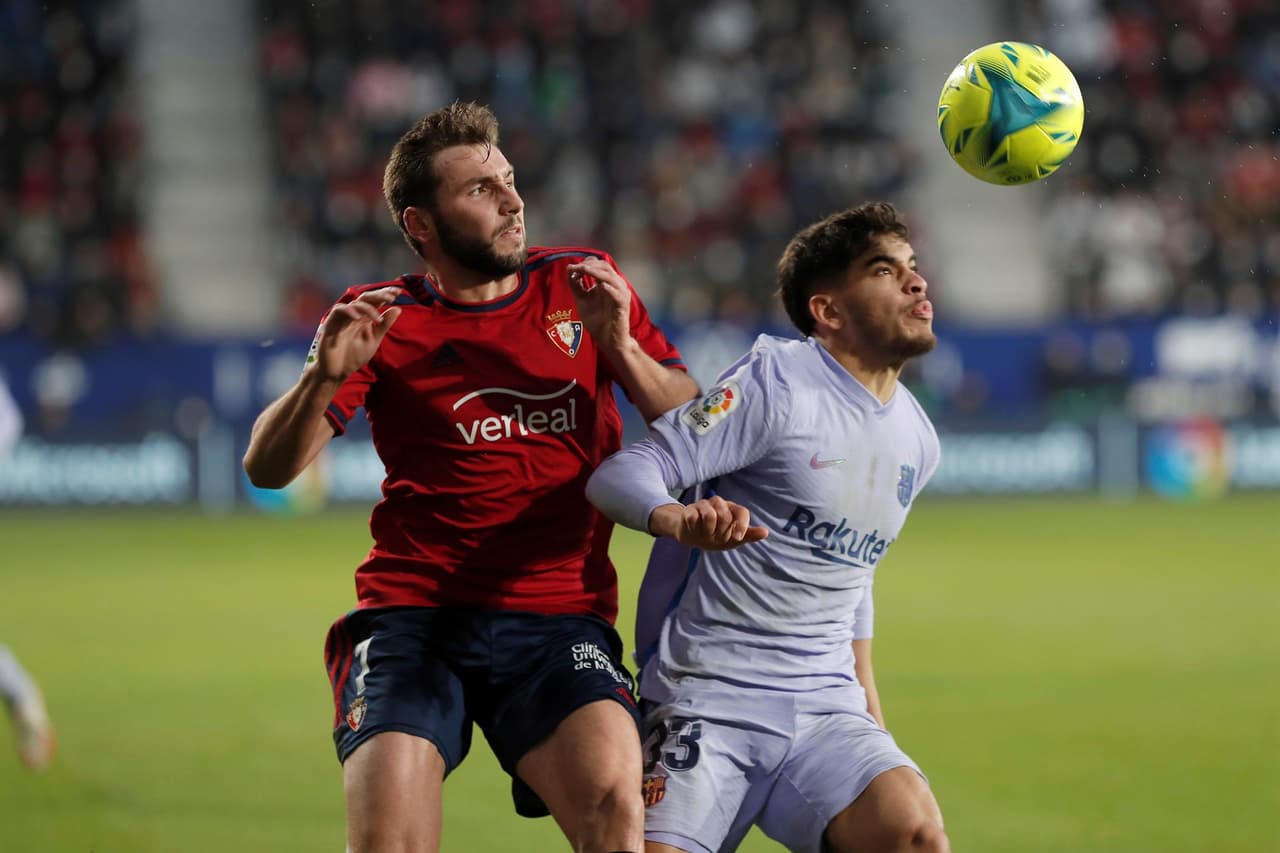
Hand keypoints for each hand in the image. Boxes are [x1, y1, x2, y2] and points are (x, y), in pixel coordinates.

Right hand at [312, 286, 401, 381]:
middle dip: (379, 294)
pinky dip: (348, 311)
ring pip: (354, 303)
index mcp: (364, 318)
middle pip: (365, 298)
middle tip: (392, 297)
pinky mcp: (331, 324)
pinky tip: (357, 317)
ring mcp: (342, 319)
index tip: (399, 291)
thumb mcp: (374, 340)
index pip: (375, 301)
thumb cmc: (354, 357)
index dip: (385, 293)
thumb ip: (384, 325)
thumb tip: (398, 308)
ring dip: (367, 308)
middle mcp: (353, 316)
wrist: (337, 373)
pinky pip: (338, 311)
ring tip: (378, 319)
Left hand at [567, 257, 630, 354]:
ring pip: (611, 277)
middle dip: (589, 265)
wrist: (608, 340)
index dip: (586, 263)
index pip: (599, 265)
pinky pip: (618, 294)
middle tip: (575, 267)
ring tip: (583, 270)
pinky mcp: (623, 306)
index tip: (570, 267)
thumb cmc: (597, 321)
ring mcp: (621, 295)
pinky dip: (610, 289)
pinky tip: (600, 286)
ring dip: (596, 272)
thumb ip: (576, 286)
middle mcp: (616, 286)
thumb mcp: (582, 300)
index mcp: (607, 283)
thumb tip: (569, 270)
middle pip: (605, 267)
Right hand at [651, 496, 769, 550]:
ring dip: (708, 532)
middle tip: (716, 538)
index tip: (737, 538)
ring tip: (706, 535)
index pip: (742, 512)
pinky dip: (695, 529)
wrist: (692, 537)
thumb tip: (765, 532)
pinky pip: (694, 518)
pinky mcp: (689, 509)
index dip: (742, 525)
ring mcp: (704, 505)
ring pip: (710, 515)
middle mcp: (719, 504)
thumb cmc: (716, 536)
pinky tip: (695, 530)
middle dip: (721, 533)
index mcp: (732, 510)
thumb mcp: (733, 539)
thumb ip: (748, 535)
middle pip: (725, 516)